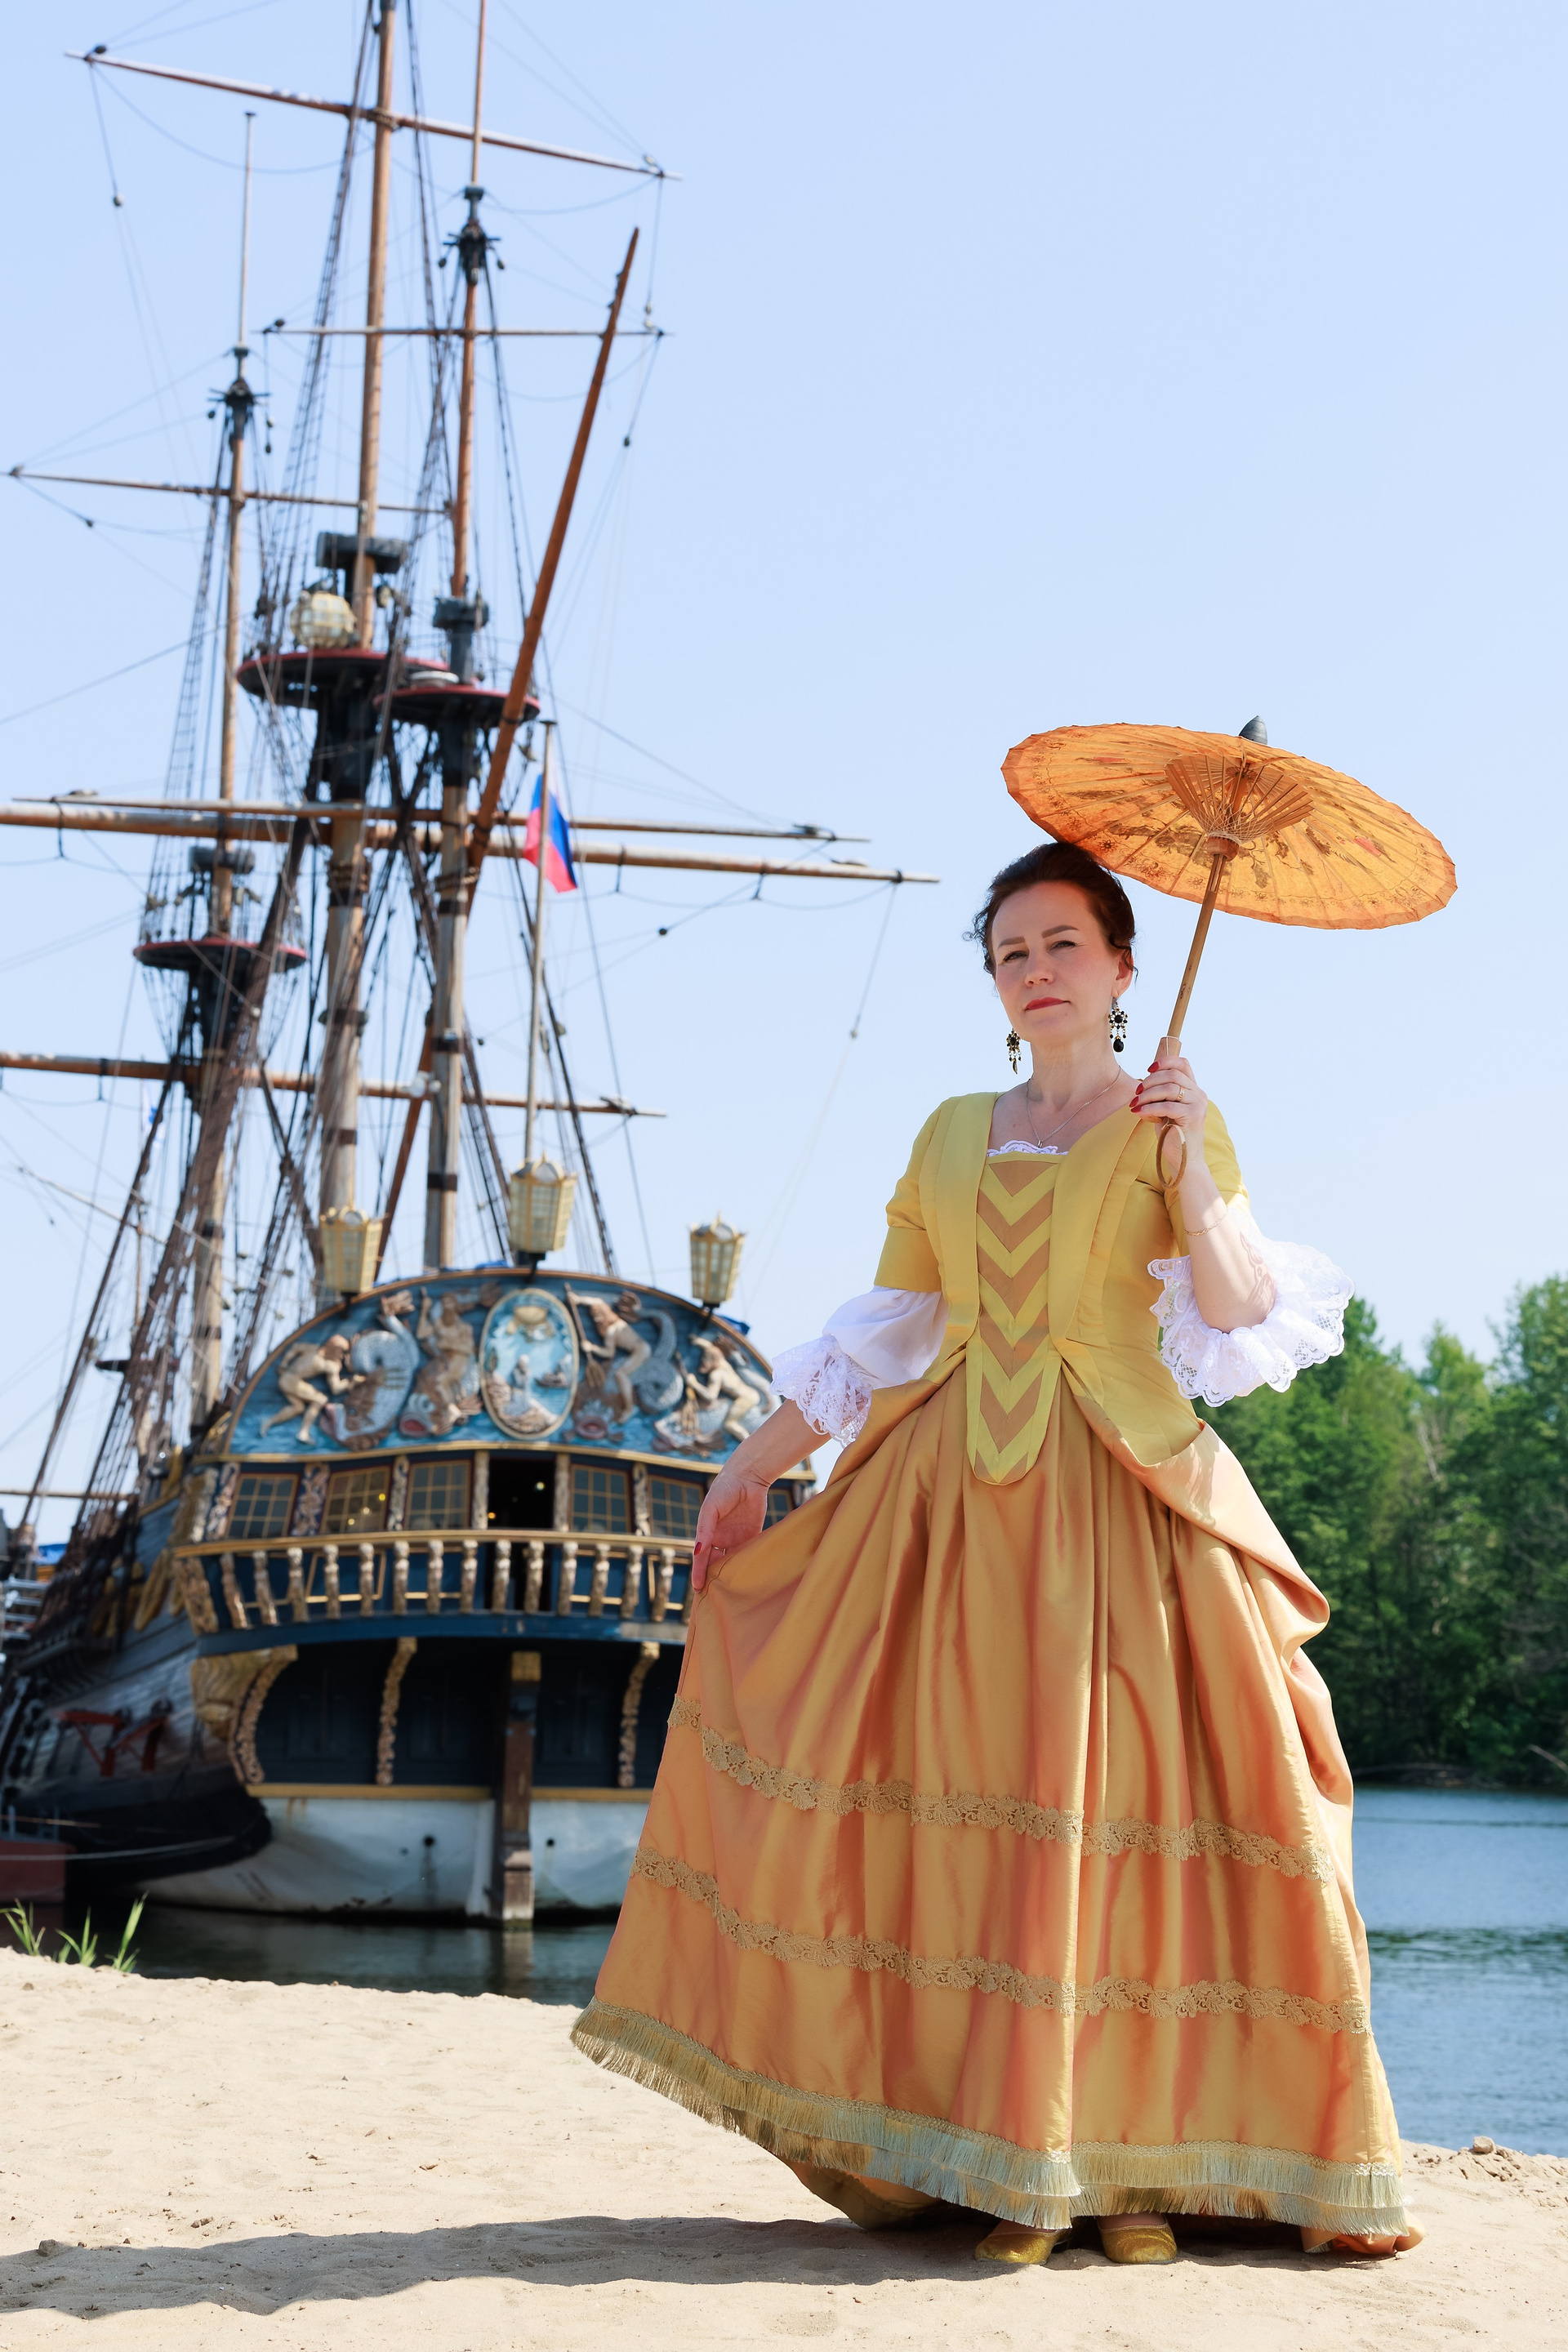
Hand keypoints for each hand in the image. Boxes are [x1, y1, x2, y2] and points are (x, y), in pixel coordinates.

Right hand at [691, 1462, 769, 1591]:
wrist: (748, 1477)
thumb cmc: (724, 1489)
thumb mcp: (711, 1508)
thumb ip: (705, 1529)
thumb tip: (698, 1551)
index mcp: (707, 1534)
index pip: (701, 1558)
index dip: (699, 1573)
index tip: (698, 1589)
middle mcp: (720, 1540)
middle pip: (715, 1565)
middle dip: (713, 1580)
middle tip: (713, 1599)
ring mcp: (736, 1539)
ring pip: (732, 1563)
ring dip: (731, 1576)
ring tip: (731, 1594)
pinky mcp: (752, 1536)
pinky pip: (749, 1554)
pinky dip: (748, 1565)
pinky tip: (750, 1578)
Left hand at [1129, 1051, 1207, 1146]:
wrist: (1184, 1160)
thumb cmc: (1172, 1134)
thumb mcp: (1165, 1110)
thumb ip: (1160, 1095)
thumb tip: (1141, 1084)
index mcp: (1194, 1090)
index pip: (1183, 1064)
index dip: (1165, 1062)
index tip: (1148, 1069)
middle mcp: (1199, 1095)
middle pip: (1173, 1075)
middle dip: (1150, 1081)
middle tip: (1136, 1092)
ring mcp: (1198, 1105)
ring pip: (1170, 1088)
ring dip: (1148, 1094)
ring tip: (1135, 1103)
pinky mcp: (1192, 1116)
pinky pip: (1167, 1105)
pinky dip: (1150, 1107)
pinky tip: (1139, 1112)